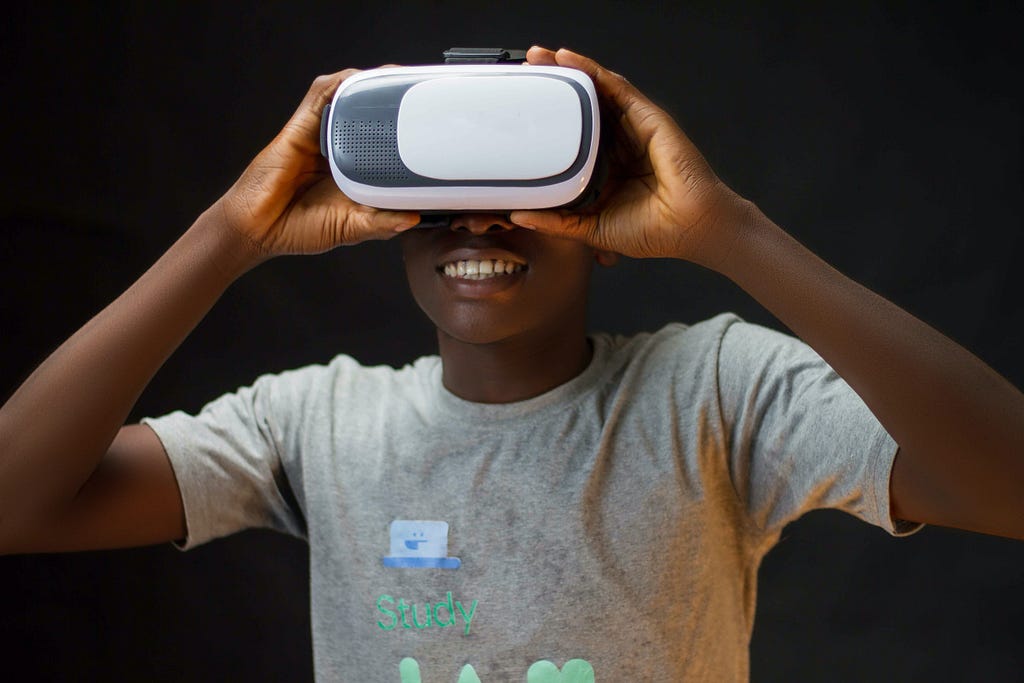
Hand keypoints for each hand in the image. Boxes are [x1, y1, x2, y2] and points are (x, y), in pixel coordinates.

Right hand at [214, 68, 419, 257]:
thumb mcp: (351, 228)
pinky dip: (340, 84)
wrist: (258, 229)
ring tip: (398, 76)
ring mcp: (321, 135)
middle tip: (423, 89)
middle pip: (370, 112)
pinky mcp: (301, 128)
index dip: (407, 129)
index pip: (386, 141)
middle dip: (394, 97)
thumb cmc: (299, 228)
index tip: (434, 122)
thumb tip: (414, 218)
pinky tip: (357, 80)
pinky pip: (322, 96)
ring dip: (372, 83)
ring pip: (349, 97)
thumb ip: (381, 223)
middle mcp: (341, 149)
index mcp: (356, 171)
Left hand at [510, 47, 747, 269]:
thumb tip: (521, 216)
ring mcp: (635, 128)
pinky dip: (592, 71)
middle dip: (555, 88)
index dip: (551, 122)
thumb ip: (556, 222)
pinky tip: (570, 59)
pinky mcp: (647, 118)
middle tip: (526, 72)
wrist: (690, 228)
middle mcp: (621, 144)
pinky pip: (615, 88)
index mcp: (610, 169)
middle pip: (583, 108)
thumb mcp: (591, 228)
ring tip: (539, 57)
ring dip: (569, 71)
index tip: (523, 113)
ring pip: (596, 92)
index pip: (575, 137)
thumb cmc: (654, 231)